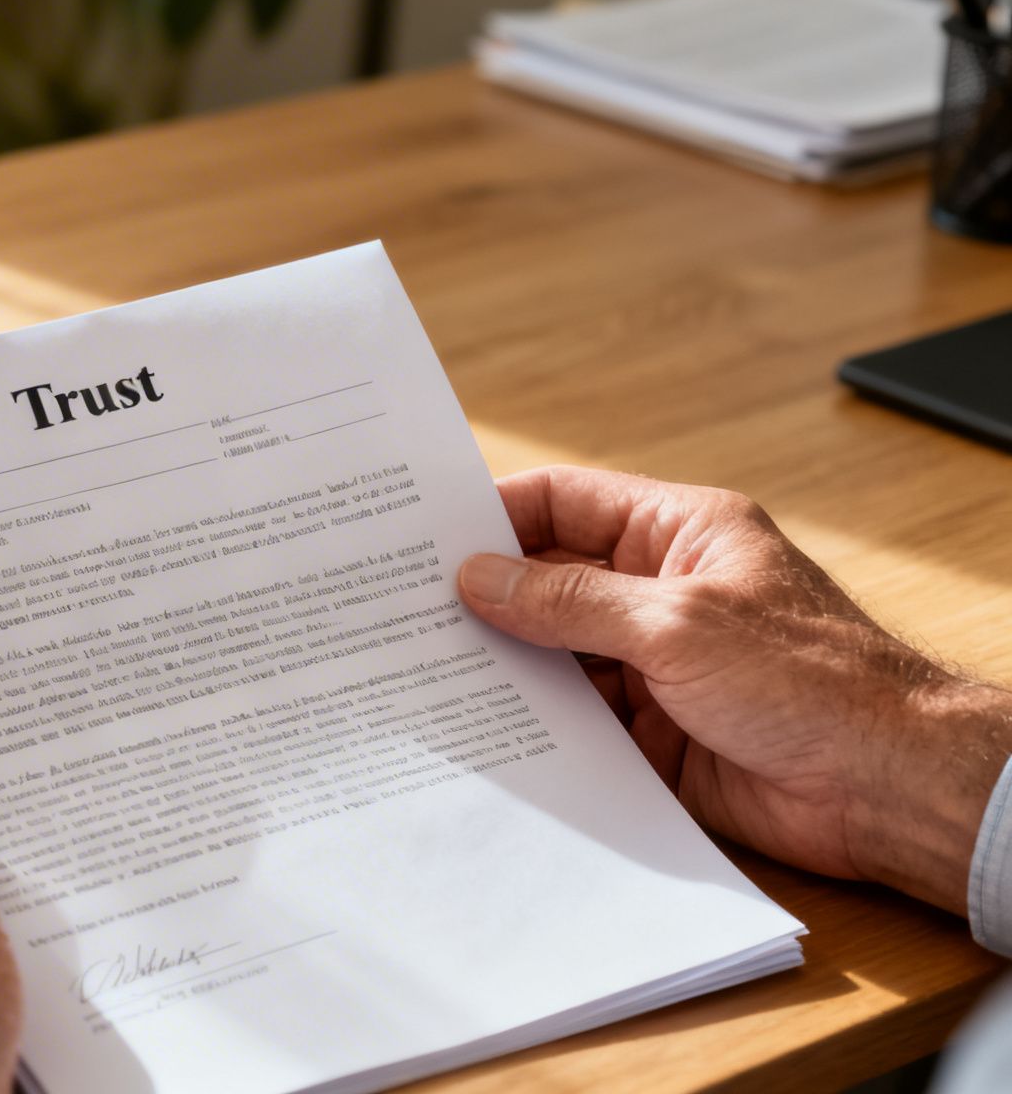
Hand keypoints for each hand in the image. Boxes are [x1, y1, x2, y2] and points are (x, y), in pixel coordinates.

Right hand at [457, 466, 1011, 913]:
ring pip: (553, 654)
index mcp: (679, 534)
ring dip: (503, 664)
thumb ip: (570, 601)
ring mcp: (652, 664)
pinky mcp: (649, 733)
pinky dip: (529, 723)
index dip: (497, 513)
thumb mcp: (677, 623)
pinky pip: (571, 720)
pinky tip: (478, 727)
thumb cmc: (814, 681)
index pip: (567, 503)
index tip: (426, 535)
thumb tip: (480, 579)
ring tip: (423, 669)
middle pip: (549, 579)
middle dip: (485, 595)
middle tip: (403, 608)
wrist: (887, 786)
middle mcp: (660, 593)